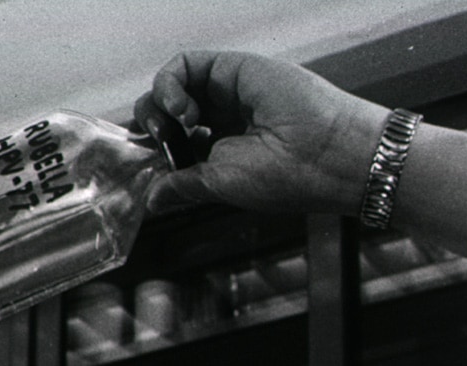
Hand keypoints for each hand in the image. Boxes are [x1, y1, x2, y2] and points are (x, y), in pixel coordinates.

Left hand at [134, 51, 387, 216]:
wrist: (322, 155)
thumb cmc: (285, 177)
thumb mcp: (220, 187)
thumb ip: (183, 186)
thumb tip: (152, 200)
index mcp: (221, 154)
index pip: (172, 145)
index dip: (152, 150)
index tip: (144, 163)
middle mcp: (221, 122)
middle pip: (166, 114)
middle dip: (150, 125)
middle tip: (156, 140)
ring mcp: (225, 94)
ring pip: (171, 87)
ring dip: (159, 103)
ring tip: (173, 123)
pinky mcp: (230, 69)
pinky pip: (185, 64)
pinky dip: (171, 83)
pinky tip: (183, 107)